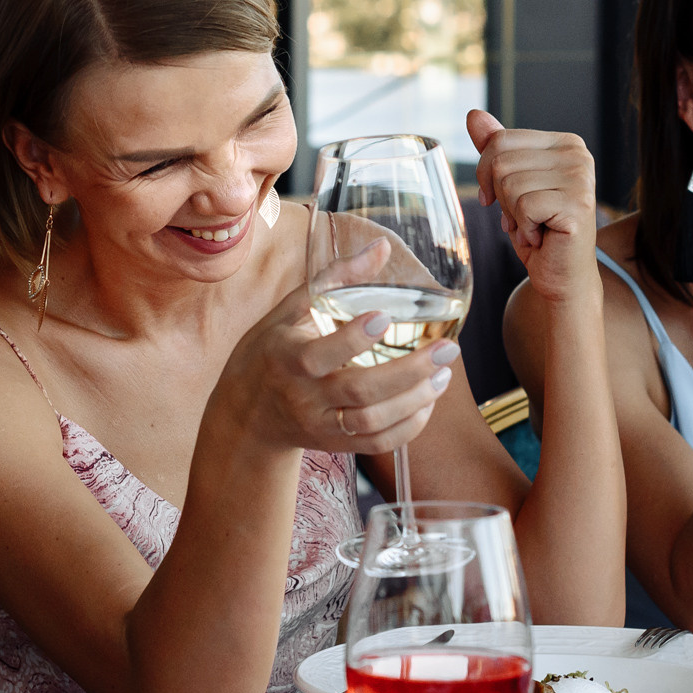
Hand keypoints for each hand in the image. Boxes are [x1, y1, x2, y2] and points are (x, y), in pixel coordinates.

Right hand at [217, 276, 456, 456]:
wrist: (245, 411)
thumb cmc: (270, 350)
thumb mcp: (289, 310)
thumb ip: (336, 278)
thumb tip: (382, 248)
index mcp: (285, 358)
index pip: (318, 355)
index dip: (353, 338)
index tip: (385, 317)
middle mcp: (302, 396)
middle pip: (360, 391)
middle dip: (408, 372)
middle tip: (447, 350)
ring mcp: (319, 424)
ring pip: (373, 422)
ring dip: (415, 400)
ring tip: (444, 375)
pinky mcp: (334, 444)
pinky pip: (377, 444)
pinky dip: (408, 427)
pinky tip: (427, 402)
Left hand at [468, 112, 597, 302]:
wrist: (561, 274)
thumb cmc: (537, 229)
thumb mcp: (510, 184)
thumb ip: (496, 149)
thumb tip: (474, 115)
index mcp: (564, 143)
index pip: (500, 140)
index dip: (487, 174)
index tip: (503, 200)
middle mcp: (578, 155)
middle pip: (501, 161)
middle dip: (500, 197)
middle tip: (524, 217)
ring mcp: (581, 178)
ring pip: (509, 184)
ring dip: (512, 214)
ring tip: (535, 226)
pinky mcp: (578, 204)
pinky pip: (523, 206)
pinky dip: (524, 227)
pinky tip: (543, 236)